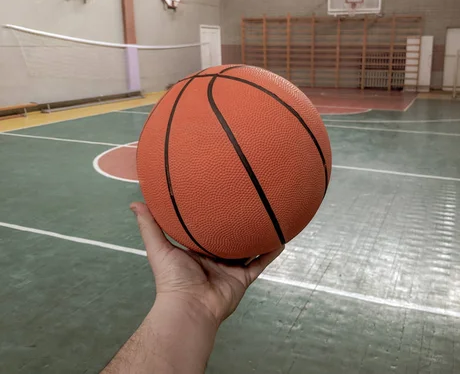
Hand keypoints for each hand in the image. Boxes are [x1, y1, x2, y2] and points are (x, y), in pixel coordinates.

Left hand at [131, 202, 283, 326]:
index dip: (213, 215)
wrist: (190, 307)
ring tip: (269, 217)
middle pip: (230, 238)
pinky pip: (260, 263)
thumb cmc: (172, 279)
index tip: (220, 196)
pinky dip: (270, 252)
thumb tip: (135, 203)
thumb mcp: (159, 248)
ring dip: (257, 236)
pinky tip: (280, 239)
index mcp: (197, 251)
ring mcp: (230, 269)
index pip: (207, 230)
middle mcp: (215, 258)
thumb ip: (150, 226)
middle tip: (247, 201)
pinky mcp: (243, 278)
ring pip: (248, 249)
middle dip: (237, 224)